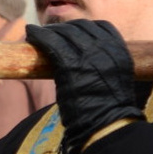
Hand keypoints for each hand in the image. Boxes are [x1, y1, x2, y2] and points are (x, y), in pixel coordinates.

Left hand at [23, 20, 145, 148]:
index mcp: (121, 52)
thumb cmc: (110, 111)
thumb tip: (88, 63)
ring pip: (64, 32)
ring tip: (37, 34)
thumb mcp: (117, 81)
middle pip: (81, 26)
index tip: (72, 32)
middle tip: (50, 34)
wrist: (107, 126)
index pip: (102, 27)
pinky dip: (39, 35)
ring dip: (49, 31)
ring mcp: (88, 55)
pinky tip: (31, 34)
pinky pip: (51, 42)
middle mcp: (106, 49)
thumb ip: (106, 66)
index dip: (84, 28)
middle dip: (64, 28)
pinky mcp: (70, 64)